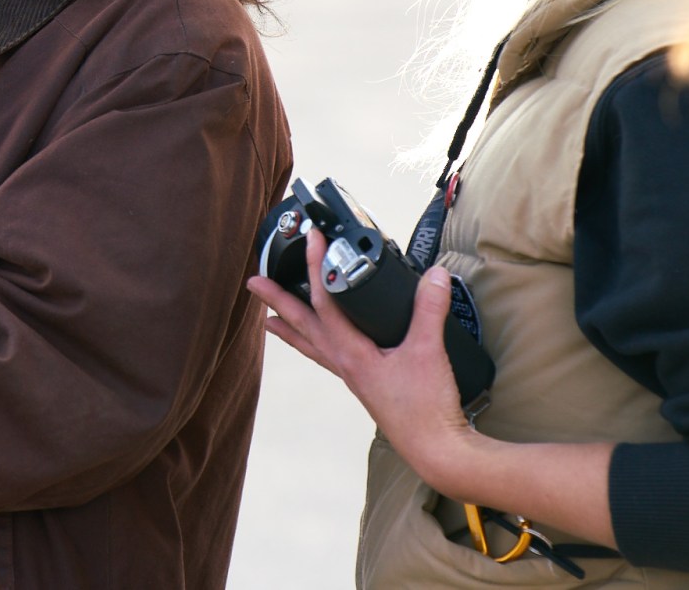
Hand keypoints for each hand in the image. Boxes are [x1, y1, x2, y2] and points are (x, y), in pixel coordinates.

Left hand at [248, 228, 478, 495]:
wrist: (435, 449)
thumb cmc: (426, 409)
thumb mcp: (428, 350)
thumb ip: (430, 309)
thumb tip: (434, 275)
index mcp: (351, 353)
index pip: (324, 301)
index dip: (316, 266)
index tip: (310, 240)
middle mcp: (344, 364)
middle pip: (302, 325)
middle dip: (276, 301)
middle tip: (253, 283)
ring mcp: (351, 376)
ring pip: (310, 344)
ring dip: (289, 327)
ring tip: (267, 318)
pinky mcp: (364, 384)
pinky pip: (328, 358)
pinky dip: (315, 345)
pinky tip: (322, 345)